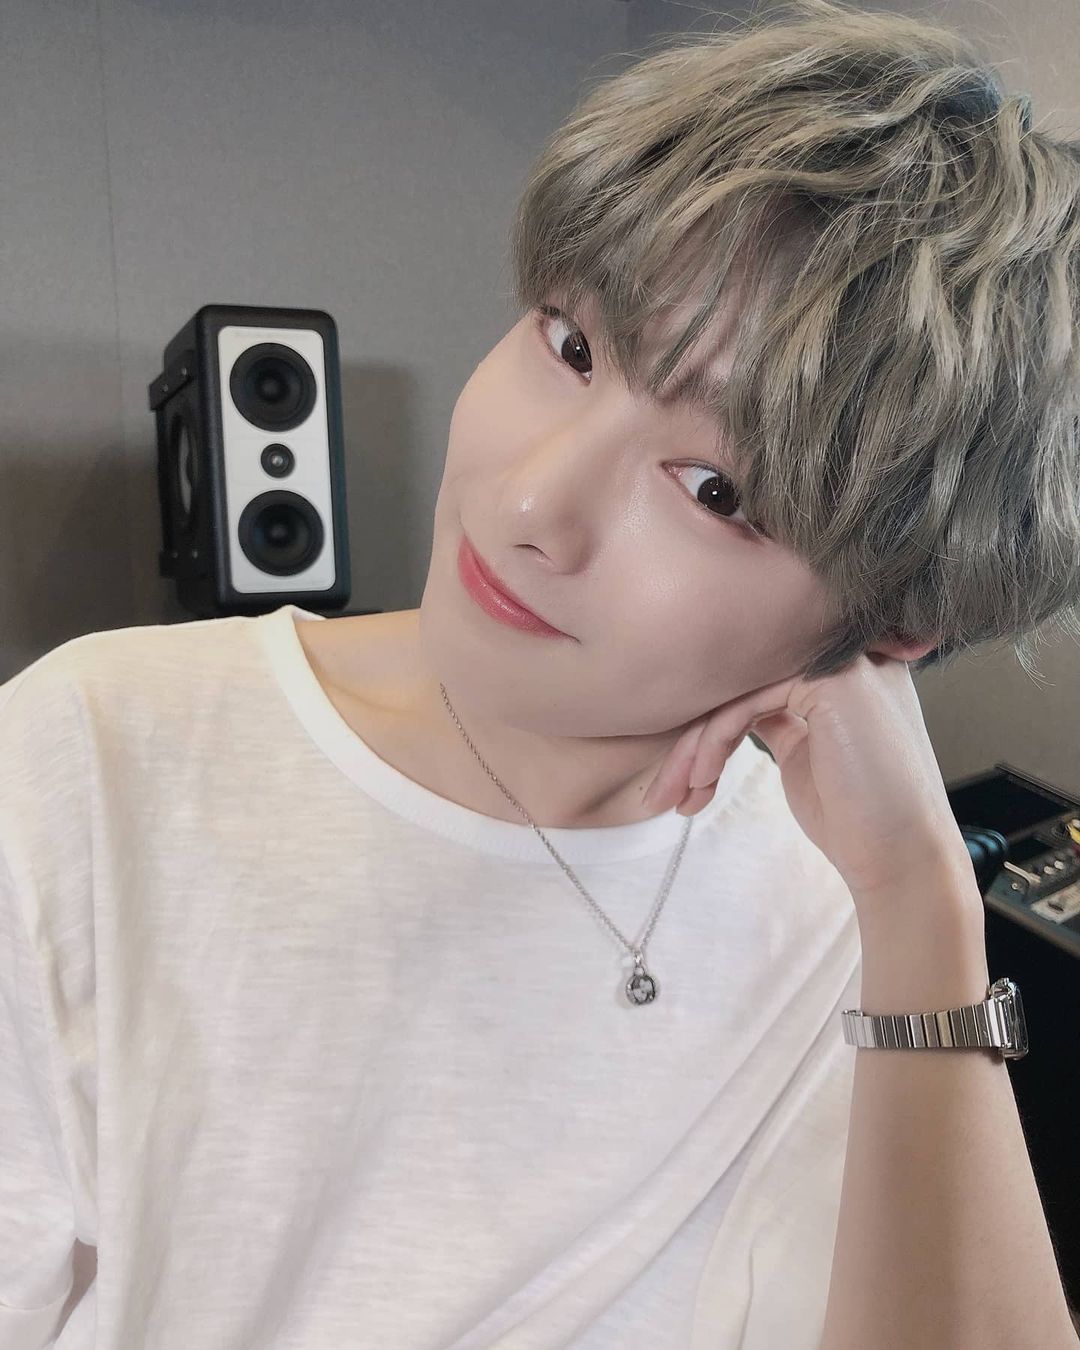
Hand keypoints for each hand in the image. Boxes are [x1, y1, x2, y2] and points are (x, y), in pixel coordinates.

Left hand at [642, 651, 976, 918]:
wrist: (901, 860)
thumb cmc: (854, 821)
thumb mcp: (805, 758)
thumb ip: (778, 722)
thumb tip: (729, 710)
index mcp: (845, 674)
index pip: (758, 682)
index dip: (712, 726)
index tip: (682, 779)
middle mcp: (849, 658)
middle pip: (744, 683)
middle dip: (693, 738)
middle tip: (665, 791)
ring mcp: (843, 664)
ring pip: (739, 692)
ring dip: (696, 747)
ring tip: (678, 795)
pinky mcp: (832, 681)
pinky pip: (747, 702)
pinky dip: (714, 742)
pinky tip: (702, 781)